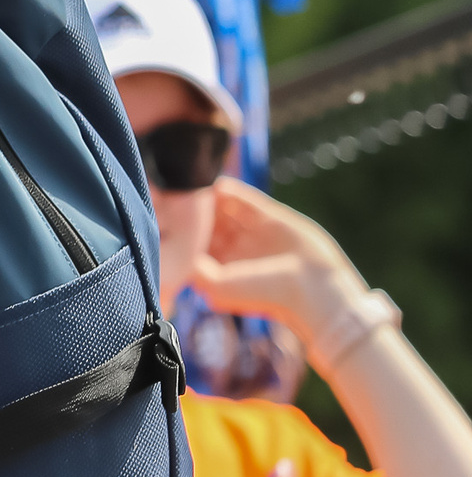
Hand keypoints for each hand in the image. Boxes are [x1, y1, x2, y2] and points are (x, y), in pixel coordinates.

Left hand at [190, 176, 372, 342]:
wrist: (314, 291)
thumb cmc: (264, 293)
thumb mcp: (218, 286)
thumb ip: (192, 269)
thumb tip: (172, 251)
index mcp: (219, 269)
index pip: (192, 242)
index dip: (180, 228)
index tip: (162, 212)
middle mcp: (235, 251)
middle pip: (206, 223)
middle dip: (192, 210)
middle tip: (172, 192)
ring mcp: (253, 234)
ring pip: (224, 210)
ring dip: (209, 198)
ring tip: (191, 183)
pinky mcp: (272, 219)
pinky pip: (246, 201)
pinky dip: (230, 191)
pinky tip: (216, 183)